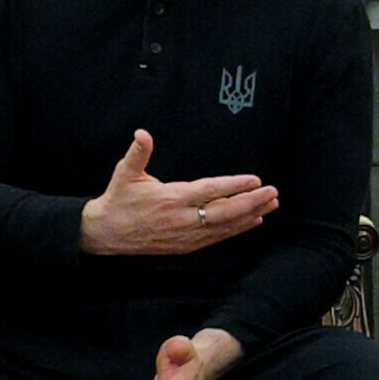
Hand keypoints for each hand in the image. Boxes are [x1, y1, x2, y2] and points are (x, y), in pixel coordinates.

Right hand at [79, 129, 278, 254]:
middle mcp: (182, 219)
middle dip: (252, 202)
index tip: (255, 180)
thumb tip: (142, 133)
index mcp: (171, 199)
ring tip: (271, 204)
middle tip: (273, 192)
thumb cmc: (119, 199)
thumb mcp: (124, 173)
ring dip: (250, 215)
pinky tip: (254, 220)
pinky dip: (237, 229)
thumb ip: (138, 153)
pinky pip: (217, 237)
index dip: (234, 186)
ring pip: (224, 226)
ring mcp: (185, 235)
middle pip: (224, 212)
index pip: (209, 191)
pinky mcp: (186, 246)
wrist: (105, 234)